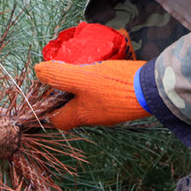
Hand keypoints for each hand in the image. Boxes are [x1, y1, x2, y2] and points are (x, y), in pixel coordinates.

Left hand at [34, 59, 148, 130]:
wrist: (152, 88)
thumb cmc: (114, 85)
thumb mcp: (82, 77)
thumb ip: (59, 75)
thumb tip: (38, 72)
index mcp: (81, 115)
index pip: (58, 121)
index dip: (50, 109)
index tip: (49, 91)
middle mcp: (95, 118)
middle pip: (74, 111)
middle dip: (69, 95)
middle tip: (69, 75)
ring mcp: (111, 112)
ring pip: (91, 103)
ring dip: (86, 89)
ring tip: (88, 69)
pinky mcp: (125, 103)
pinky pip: (107, 97)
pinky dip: (103, 86)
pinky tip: (107, 72)